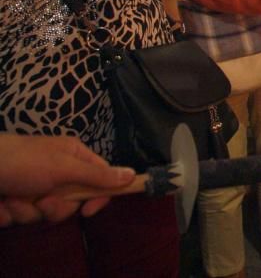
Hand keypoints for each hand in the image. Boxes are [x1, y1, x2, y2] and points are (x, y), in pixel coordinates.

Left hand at [0, 134, 134, 226]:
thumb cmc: (23, 161)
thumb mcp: (64, 168)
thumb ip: (98, 176)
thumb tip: (132, 175)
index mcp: (73, 157)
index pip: (100, 178)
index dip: (98, 196)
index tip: (88, 211)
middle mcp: (57, 173)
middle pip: (73, 202)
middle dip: (55, 207)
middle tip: (42, 200)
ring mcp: (35, 188)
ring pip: (45, 214)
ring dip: (28, 211)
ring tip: (13, 198)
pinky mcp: (15, 203)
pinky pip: (22, 218)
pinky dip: (10, 213)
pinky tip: (2, 203)